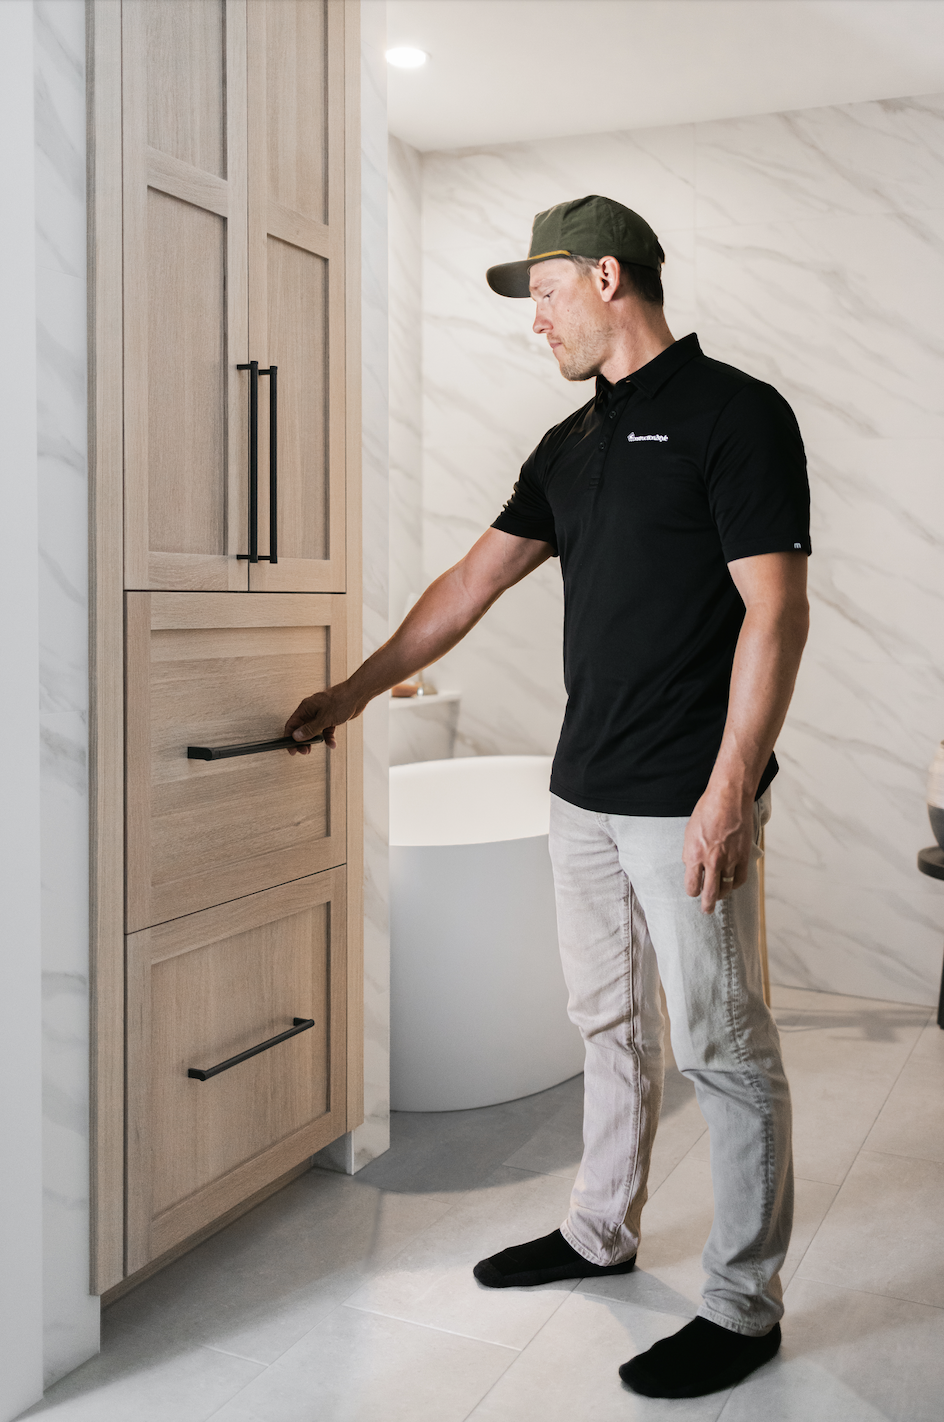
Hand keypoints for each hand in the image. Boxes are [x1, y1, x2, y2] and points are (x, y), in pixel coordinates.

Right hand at [283, 686, 353, 753]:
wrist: (358, 695)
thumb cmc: (341, 700)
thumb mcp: (324, 719)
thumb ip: (309, 729)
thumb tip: (296, 736)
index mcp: (306, 708)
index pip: (292, 724)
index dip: (289, 737)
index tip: (292, 749)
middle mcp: (312, 711)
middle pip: (301, 728)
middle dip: (302, 741)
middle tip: (304, 751)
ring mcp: (321, 714)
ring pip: (314, 731)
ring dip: (314, 741)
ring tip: (313, 749)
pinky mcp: (331, 718)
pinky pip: (326, 730)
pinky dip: (328, 738)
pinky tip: (332, 744)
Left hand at [683, 785, 752, 913]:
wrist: (728, 799)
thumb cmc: (706, 811)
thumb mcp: (689, 832)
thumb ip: (690, 852)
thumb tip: (691, 866)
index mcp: (694, 855)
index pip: (692, 886)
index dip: (692, 892)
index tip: (694, 892)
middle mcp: (711, 861)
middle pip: (709, 893)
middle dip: (707, 905)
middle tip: (707, 910)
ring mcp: (729, 860)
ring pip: (726, 887)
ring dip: (722, 894)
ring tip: (719, 896)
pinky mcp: (743, 856)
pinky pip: (740, 879)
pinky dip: (735, 884)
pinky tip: (732, 884)